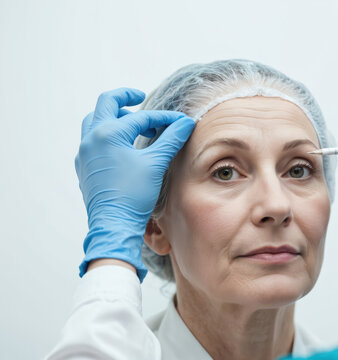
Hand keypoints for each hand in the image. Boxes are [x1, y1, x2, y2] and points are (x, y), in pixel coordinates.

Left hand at [75, 87, 195, 281]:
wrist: (113, 225)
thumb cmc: (134, 194)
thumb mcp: (156, 163)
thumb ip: (171, 139)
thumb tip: (186, 122)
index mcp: (108, 133)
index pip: (141, 117)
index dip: (163, 118)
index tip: (179, 121)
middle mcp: (91, 138)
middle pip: (106, 104)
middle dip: (125, 98)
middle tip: (140, 97)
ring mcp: (84, 153)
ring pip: (95, 121)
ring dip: (113, 116)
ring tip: (131, 121)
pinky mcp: (84, 166)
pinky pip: (92, 140)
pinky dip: (106, 134)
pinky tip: (121, 145)